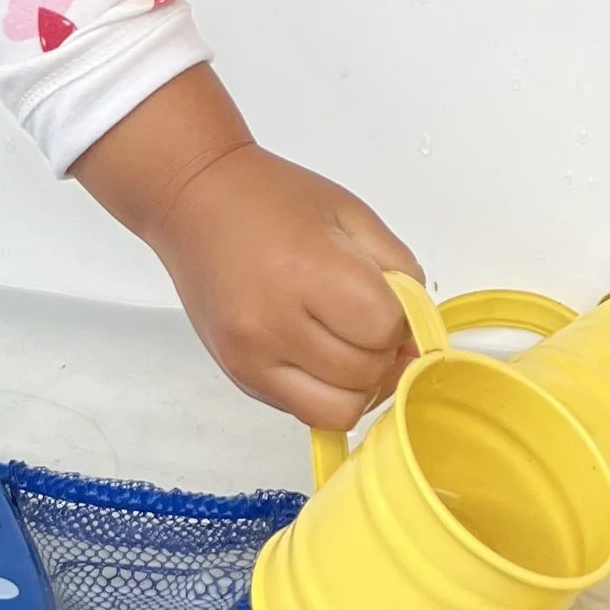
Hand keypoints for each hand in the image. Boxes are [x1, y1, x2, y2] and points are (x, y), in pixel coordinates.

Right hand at [71, 64, 417, 428]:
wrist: (194, 200)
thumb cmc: (274, 198)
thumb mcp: (350, 214)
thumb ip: (399, 271)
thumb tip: (415, 334)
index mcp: (307, 271)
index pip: (384, 328)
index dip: (401, 319)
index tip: (391, 300)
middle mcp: (275, 324)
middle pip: (366, 375)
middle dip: (384, 352)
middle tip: (371, 320)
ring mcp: (252, 358)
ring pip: (339, 410)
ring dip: (359, 385)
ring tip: (350, 346)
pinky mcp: (239, 377)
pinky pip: (303, 412)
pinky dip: (326, 393)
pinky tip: (321, 357)